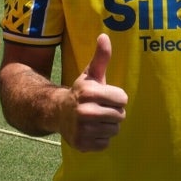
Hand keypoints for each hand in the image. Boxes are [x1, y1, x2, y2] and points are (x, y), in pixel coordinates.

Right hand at [61, 34, 126, 151]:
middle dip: (113, 112)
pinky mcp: (82, 144)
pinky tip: (91, 131)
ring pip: (114, 130)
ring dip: (108, 126)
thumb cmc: (81, 92)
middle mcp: (84, 112)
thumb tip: (104, 35)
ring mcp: (82, 129)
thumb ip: (101, 57)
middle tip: (100, 109)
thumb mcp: (90, 74)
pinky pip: (105, 143)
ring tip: (95, 119)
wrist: (57, 112)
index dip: (116, 97)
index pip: (122, 99)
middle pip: (120, 116)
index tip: (105, 96)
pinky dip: (101, 139)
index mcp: (88, 93)